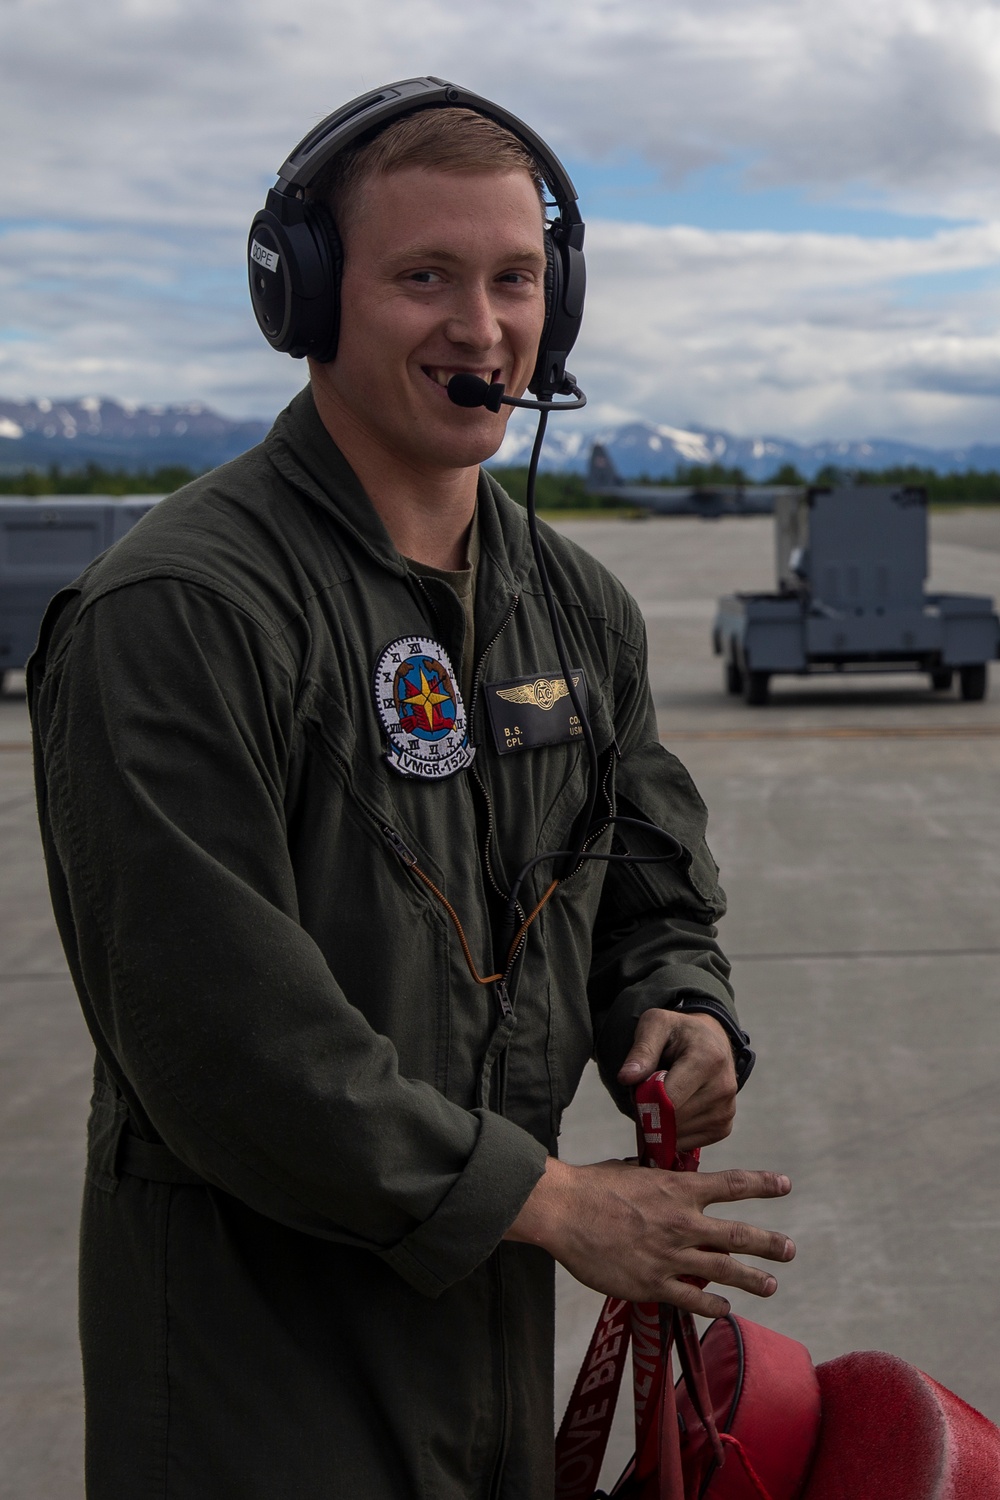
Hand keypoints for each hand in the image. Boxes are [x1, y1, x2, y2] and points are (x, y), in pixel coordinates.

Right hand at [506, 1156, 793, 1317]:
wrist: (564, 1211)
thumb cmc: (592, 1186)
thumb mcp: (633, 1172)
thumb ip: (657, 1180)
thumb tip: (665, 1176)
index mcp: (678, 1188)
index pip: (732, 1184)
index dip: (763, 1184)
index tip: (785, 1185)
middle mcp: (682, 1221)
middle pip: (738, 1234)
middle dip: (769, 1243)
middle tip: (790, 1250)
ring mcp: (670, 1255)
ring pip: (724, 1269)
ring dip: (752, 1278)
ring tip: (770, 1284)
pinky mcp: (652, 1283)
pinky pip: (692, 1297)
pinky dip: (712, 1304)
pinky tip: (724, 1308)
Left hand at [618, 1010, 735, 1150]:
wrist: (710, 1040)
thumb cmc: (678, 1032)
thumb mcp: (656, 1025)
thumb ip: (641, 1050)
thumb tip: (626, 1078)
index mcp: (707, 1059)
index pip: (668, 1098)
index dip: (644, 1099)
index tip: (636, 1088)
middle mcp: (723, 1087)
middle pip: (672, 1119)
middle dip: (651, 1112)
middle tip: (647, 1091)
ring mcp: (726, 1110)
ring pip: (678, 1134)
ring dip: (661, 1123)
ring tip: (664, 1097)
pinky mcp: (724, 1126)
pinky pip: (688, 1142)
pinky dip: (674, 1131)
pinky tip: (676, 1109)